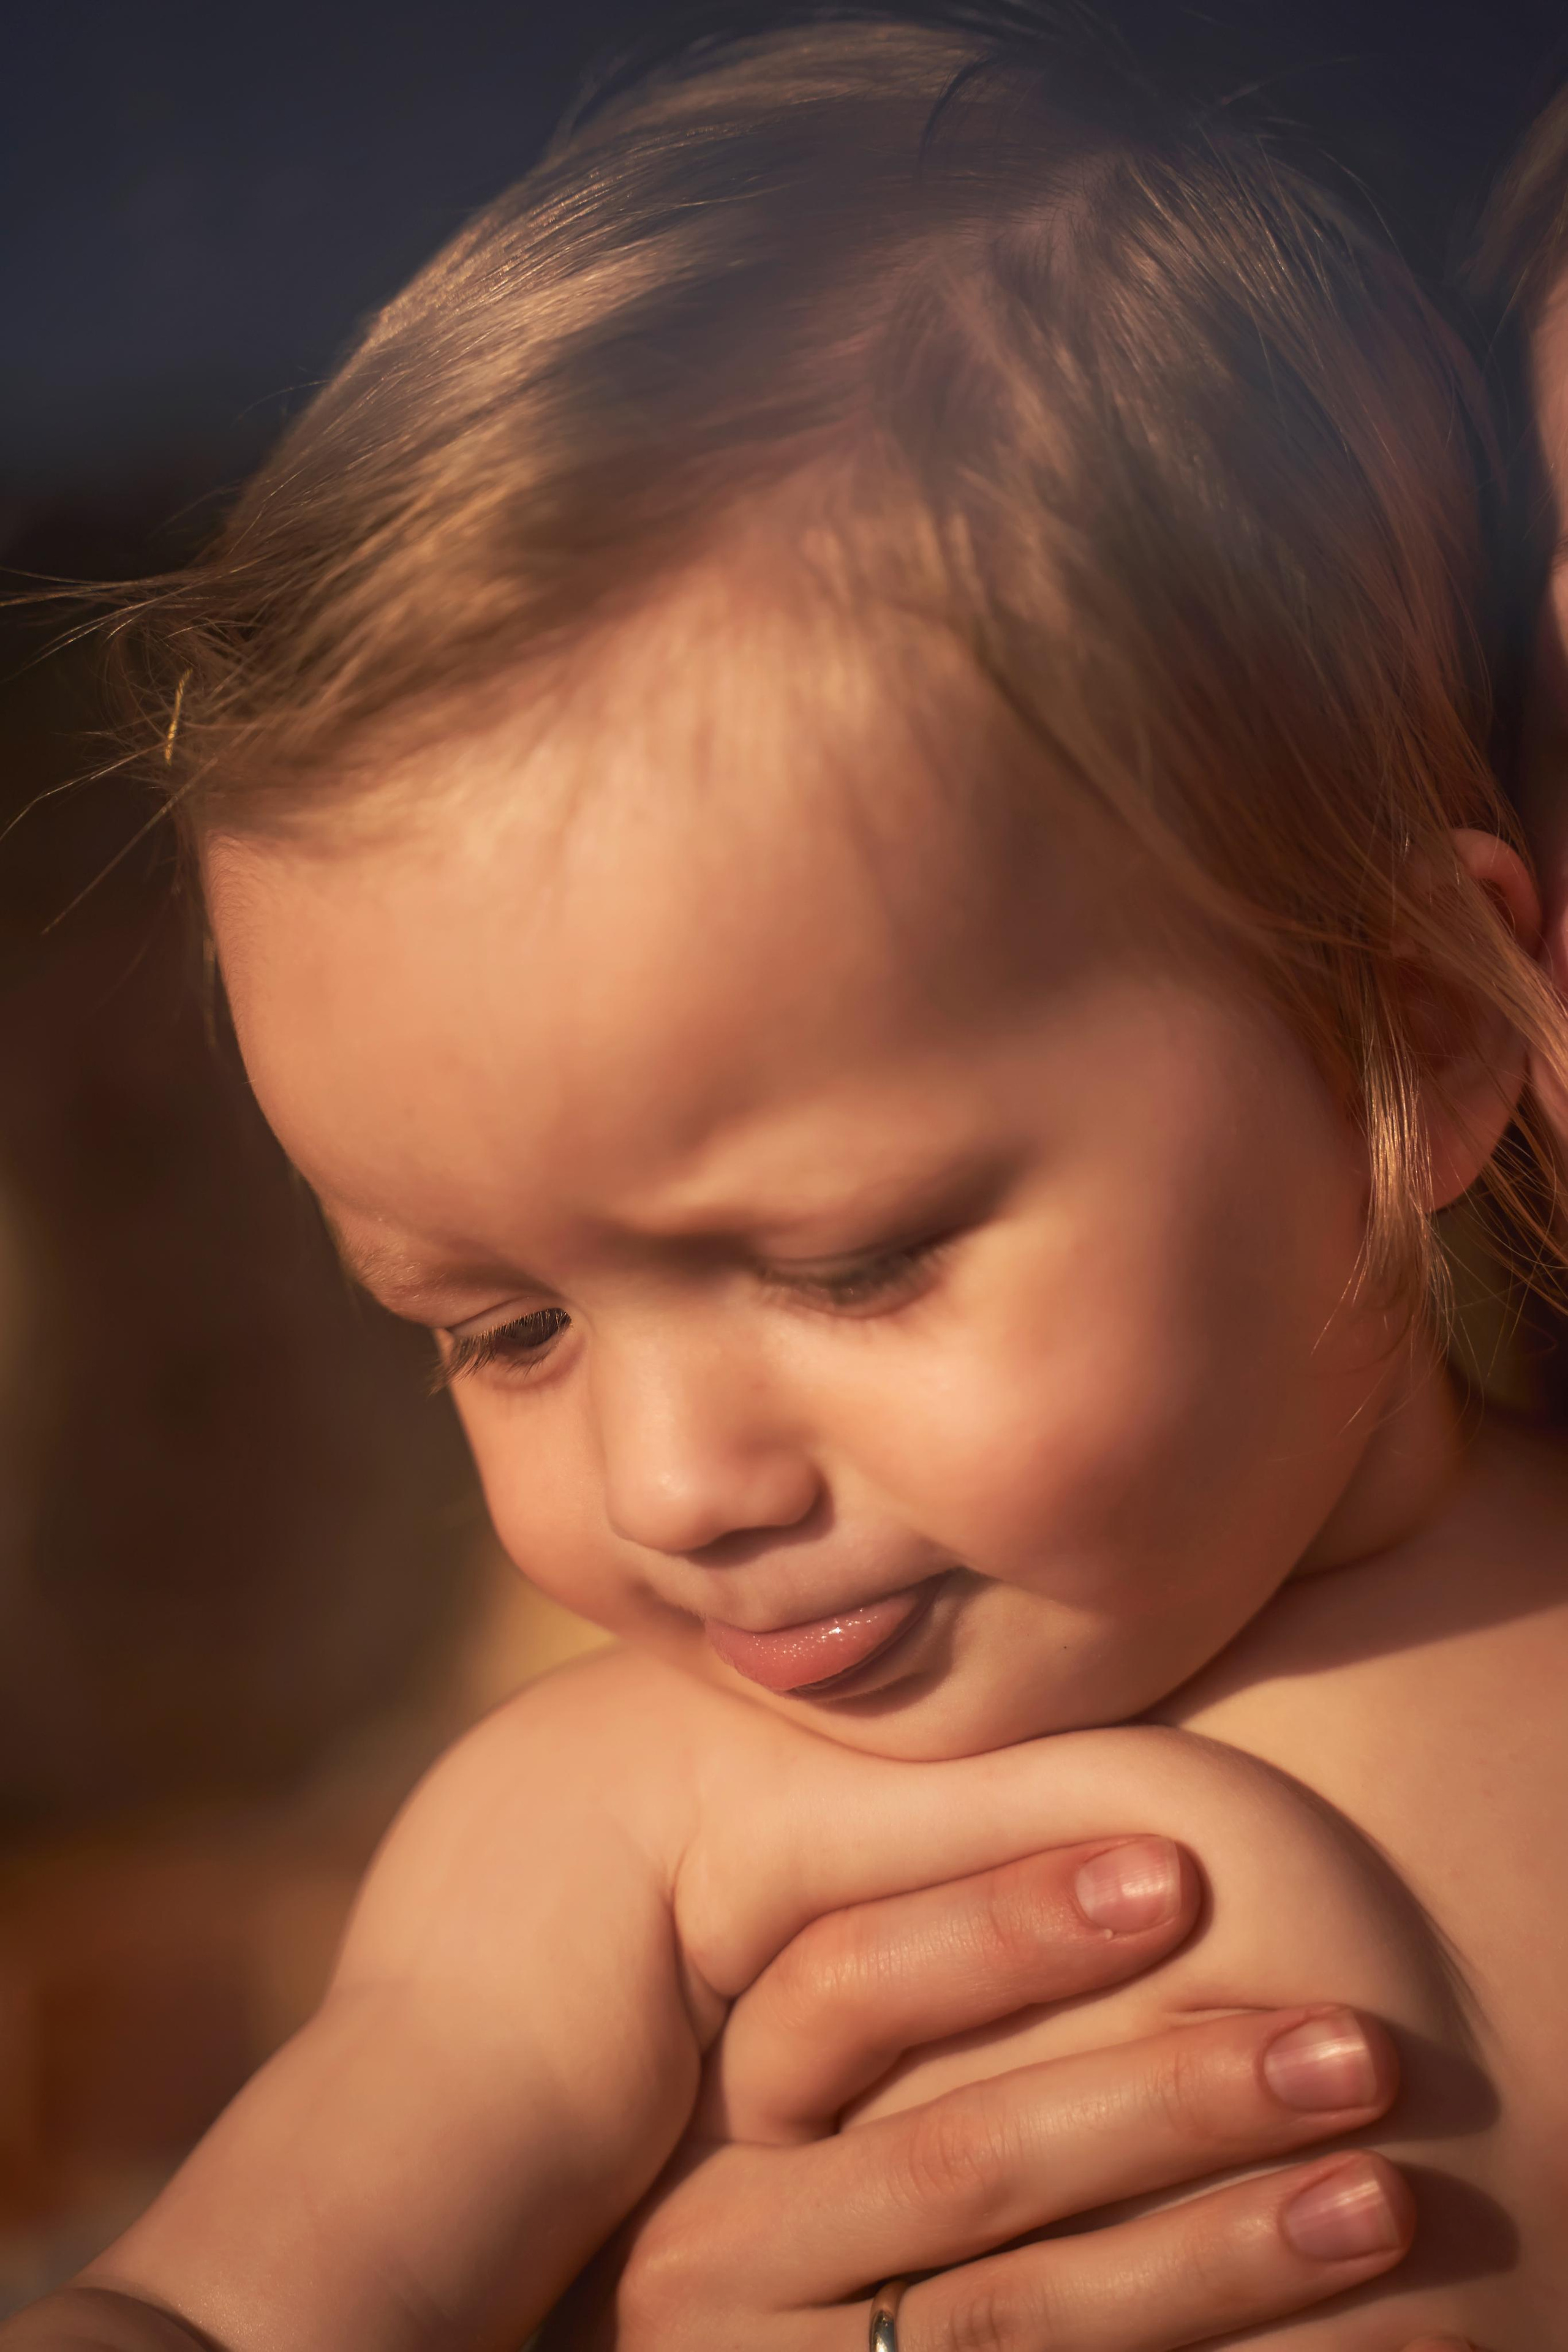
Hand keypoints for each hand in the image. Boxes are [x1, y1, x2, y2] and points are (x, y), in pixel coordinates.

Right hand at [539, 1836, 1419, 2349]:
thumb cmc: (800, 2233)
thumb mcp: (794, 2125)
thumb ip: (886, 2008)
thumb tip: (1111, 1838)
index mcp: (709, 2127)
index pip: (842, 1987)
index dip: (1004, 1921)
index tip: (1180, 1870)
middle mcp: (716, 2266)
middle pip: (960, 2161)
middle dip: (1165, 2100)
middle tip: (1348, 2048)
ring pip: (1024, 2323)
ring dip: (1220, 2258)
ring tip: (1378, 2197)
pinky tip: (1374, 2350)